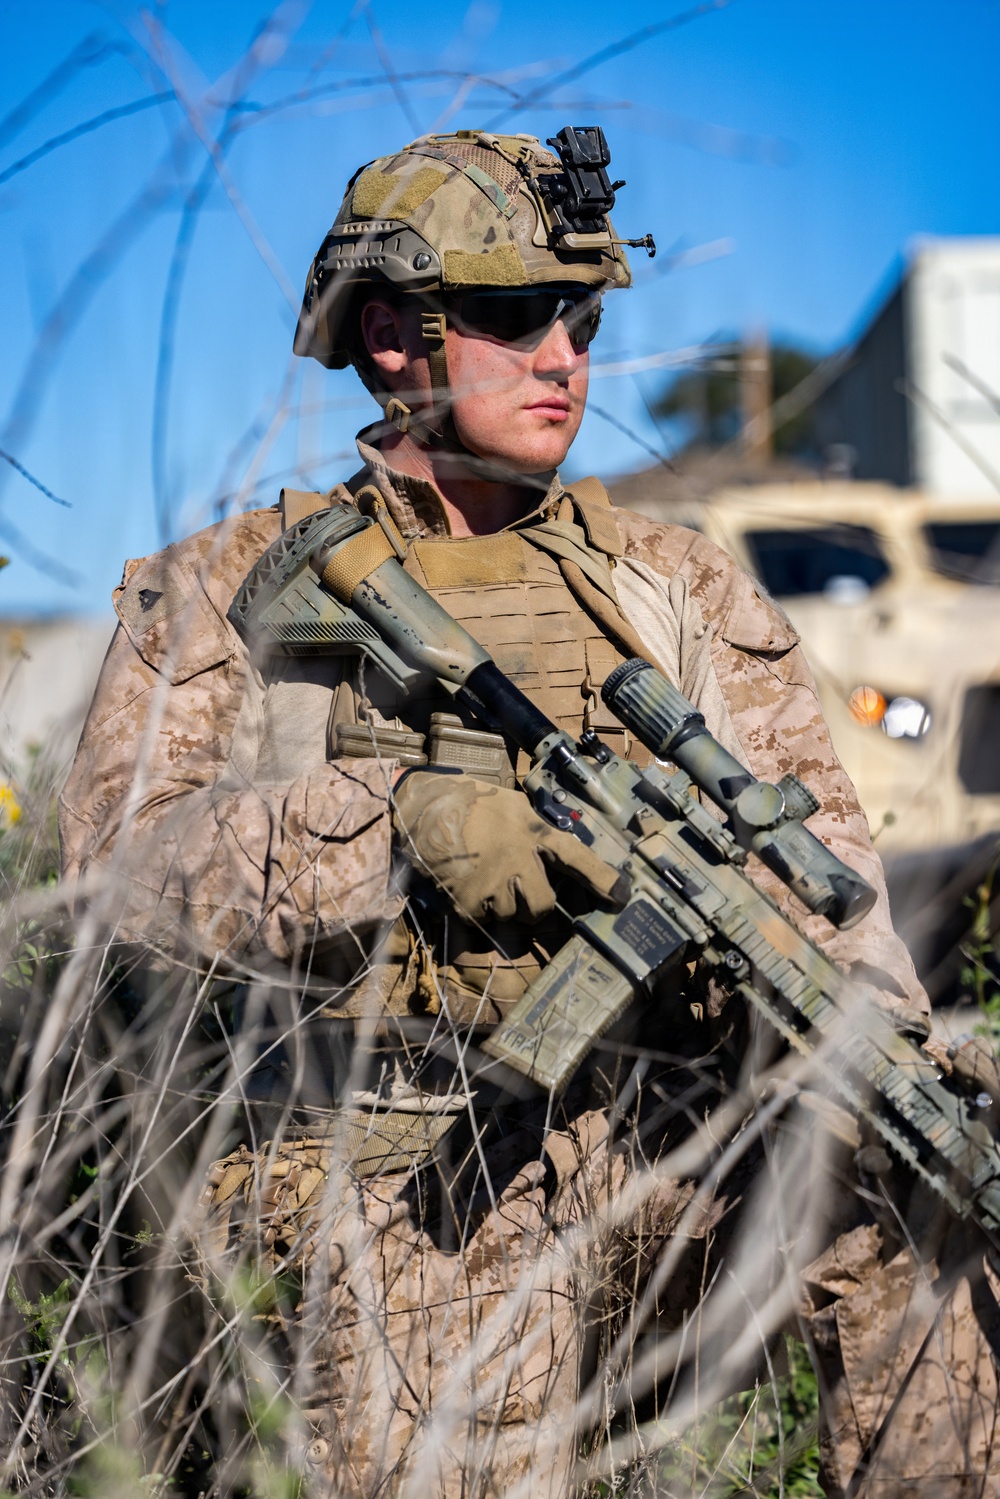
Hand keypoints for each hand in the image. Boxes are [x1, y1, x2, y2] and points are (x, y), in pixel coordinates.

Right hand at [392, 772, 622, 922]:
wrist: (424, 808)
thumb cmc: (472, 802)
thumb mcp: (515, 805)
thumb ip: (537, 828)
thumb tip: (559, 849)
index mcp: (533, 833)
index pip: (576, 857)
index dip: (602, 879)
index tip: (622, 895)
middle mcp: (518, 860)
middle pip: (542, 906)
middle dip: (534, 905)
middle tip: (517, 888)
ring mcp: (493, 883)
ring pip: (511, 916)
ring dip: (501, 906)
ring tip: (484, 877)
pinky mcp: (467, 901)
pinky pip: (482, 920)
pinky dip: (476, 909)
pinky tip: (466, 884)